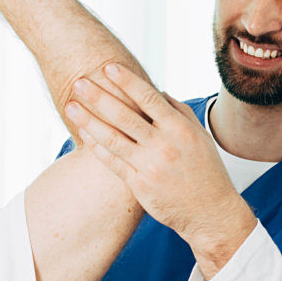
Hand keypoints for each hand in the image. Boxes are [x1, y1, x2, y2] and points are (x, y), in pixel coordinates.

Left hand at [65, 64, 258, 279]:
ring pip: (112, 138)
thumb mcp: (200, 136)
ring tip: (70, 105)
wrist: (211, 213)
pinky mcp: (139, 185)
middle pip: (124, 116)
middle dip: (98, 97)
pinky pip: (112, 161)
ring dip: (88, 120)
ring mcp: (150, 166)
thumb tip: (157, 91)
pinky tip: (83, 132)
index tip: (107, 67)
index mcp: (180, 129)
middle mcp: (164, 146)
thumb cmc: (206, 171)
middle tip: (78, 82)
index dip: (127, 81)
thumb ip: (179, 111)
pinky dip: (96, 146)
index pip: (148, 98)